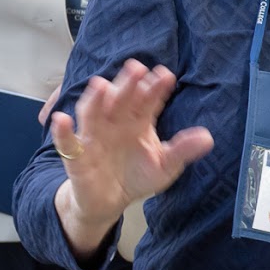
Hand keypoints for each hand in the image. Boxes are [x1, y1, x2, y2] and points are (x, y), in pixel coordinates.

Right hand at [49, 61, 214, 233]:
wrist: (109, 201)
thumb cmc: (135, 176)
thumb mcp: (165, 165)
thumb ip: (182, 150)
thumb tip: (208, 138)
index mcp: (138, 121)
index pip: (147, 101)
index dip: (155, 88)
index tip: (166, 76)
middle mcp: (115, 122)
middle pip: (120, 99)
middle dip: (127, 84)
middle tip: (136, 68)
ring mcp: (94, 135)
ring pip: (92, 112)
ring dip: (95, 99)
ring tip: (100, 85)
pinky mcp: (76, 155)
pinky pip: (67, 141)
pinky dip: (62, 131)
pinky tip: (61, 120)